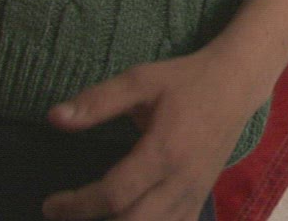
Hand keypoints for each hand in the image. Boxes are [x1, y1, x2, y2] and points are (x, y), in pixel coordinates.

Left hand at [40, 51, 265, 220]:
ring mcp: (195, 194)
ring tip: (92, 218)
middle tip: (63, 215)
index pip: (115, 194)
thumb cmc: (186, 80)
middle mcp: (181, 181)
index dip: (78, 206)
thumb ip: (98, 101)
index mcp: (164, 151)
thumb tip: (54, 118)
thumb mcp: (140, 80)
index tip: (51, 205)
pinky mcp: (201, 199)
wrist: (236, 84)